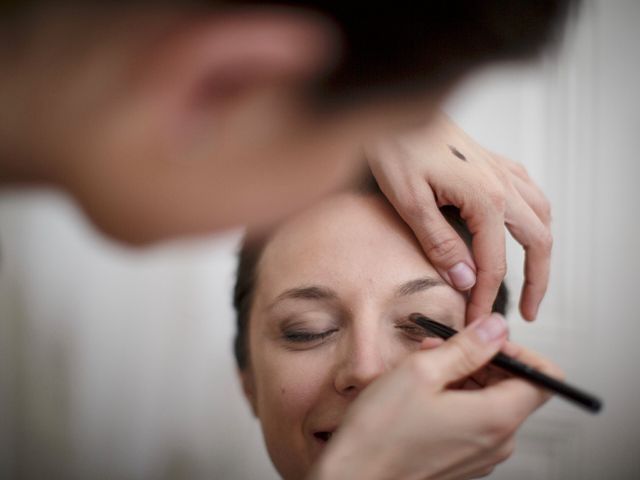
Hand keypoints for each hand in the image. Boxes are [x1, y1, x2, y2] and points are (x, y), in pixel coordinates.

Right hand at [308, 314, 560, 479]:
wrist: (355, 476)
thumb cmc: (382, 430)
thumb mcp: (422, 371)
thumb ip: (467, 347)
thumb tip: (498, 327)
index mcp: (496, 418)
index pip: (543, 378)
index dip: (518, 351)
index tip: (486, 340)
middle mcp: (498, 441)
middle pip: (513, 388)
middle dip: (481, 359)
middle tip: (442, 347)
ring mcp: (482, 455)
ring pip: (490, 402)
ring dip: (464, 376)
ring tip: (425, 365)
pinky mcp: (464, 460)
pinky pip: (473, 421)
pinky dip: (456, 399)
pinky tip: (423, 390)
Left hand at [368, 113, 551, 321]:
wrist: (392, 106)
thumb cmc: (395, 146)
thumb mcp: (409, 200)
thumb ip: (439, 242)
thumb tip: (464, 279)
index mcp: (485, 197)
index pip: (494, 263)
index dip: (485, 297)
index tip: (475, 318)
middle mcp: (502, 183)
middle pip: (538, 241)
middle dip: (537, 281)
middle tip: (528, 312)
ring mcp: (500, 170)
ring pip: (541, 215)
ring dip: (541, 249)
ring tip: (533, 277)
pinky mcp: (491, 161)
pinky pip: (529, 191)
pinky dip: (534, 216)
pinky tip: (520, 225)